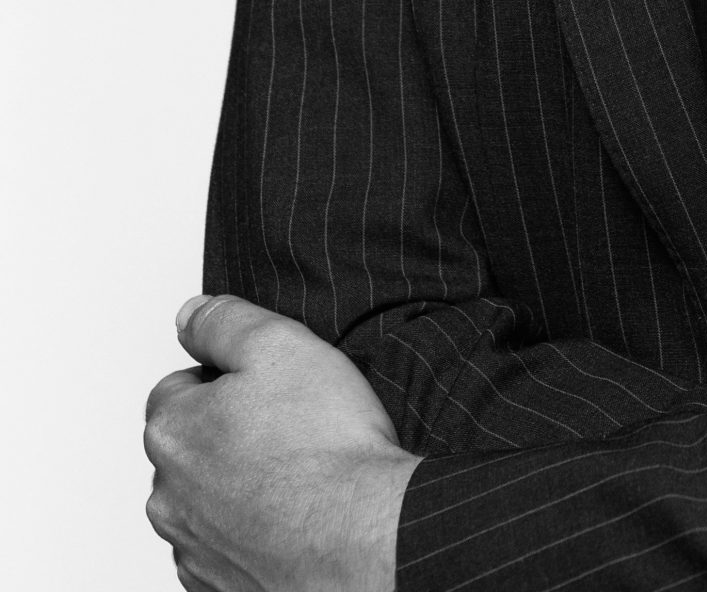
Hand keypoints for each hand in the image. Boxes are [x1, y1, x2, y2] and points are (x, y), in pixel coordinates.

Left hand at [145, 295, 419, 590]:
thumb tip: (190, 314)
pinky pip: (226, 548)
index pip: (178, 386)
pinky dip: (252, 533)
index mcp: (171, 431)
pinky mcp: (221, 586)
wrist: (364, 539)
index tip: (269, 386)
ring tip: (299, 474)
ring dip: (237, 486)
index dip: (226, 378)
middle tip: (289, 426)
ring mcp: (194, 549)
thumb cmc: (327, 447)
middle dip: (228, 434)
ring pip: (206, 500)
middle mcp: (168, 497)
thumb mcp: (280, 345)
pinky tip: (295, 518)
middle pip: (191, 446)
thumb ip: (225, 322)